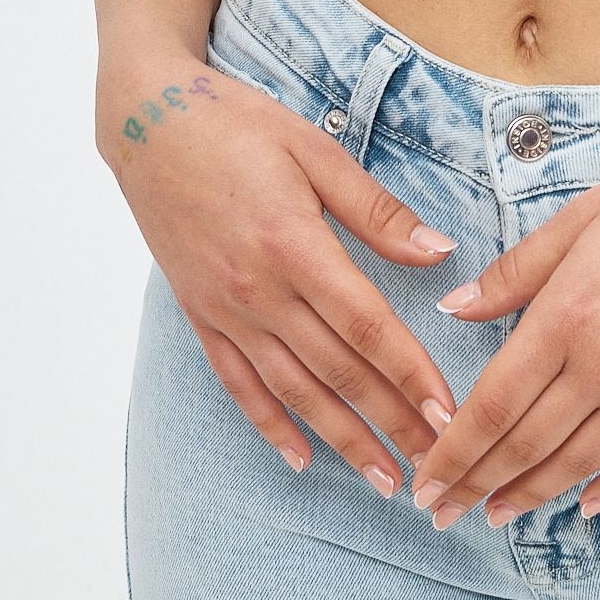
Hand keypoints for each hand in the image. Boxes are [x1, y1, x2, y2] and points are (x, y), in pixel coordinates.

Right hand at [104, 51, 461, 493]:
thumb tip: (438, 252)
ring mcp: (225, 309)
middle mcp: (258, 291)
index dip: (410, 374)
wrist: (149, 122)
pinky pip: (238, 383)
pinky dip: (270, 424)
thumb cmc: (238, 125)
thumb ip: (376, 210)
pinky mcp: (200, 315)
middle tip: (435, 464)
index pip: (367, 326)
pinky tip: (301, 456)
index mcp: (294, 246)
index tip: (449, 412)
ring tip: (382, 478)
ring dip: (340, 438)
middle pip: (337, 371)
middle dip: (390, 422)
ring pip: (292, 390)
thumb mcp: (315, 149)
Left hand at [405, 118, 599, 529]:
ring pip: (580, 462)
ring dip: (532, 494)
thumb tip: (454, 308)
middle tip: (444, 513)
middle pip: (527, 443)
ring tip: (498, 513)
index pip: (493, 403)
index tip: (426, 481)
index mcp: (567, 312)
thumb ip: (515, 272)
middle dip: (478, 483)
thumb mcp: (579, 216)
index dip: (454, 451)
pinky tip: (584, 505)